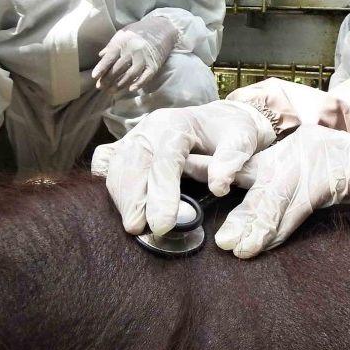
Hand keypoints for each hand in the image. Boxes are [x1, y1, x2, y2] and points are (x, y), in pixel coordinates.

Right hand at [91, 100, 275, 234]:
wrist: (218, 119)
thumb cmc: (231, 131)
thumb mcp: (242, 139)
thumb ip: (232, 159)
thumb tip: (218, 186)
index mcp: (176, 124)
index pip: (164, 160)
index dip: (161, 193)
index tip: (163, 224)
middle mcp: (150, 128)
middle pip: (132, 163)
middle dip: (133, 199)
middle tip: (140, 229)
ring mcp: (135, 136)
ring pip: (117, 166)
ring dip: (122, 198)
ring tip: (134, 226)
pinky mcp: (126, 146)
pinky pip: (107, 163)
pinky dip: (112, 185)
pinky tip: (122, 206)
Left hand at [92, 16, 178, 91]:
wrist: (162, 29)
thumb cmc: (139, 31)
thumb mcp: (123, 34)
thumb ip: (111, 45)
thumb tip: (101, 55)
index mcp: (123, 43)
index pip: (110, 57)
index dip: (102, 67)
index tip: (95, 77)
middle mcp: (133, 51)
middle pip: (118, 68)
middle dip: (108, 79)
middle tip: (101, 87)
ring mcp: (144, 58)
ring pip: (131, 74)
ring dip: (120, 84)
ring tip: (112, 91)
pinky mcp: (154, 65)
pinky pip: (146, 76)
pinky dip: (139, 83)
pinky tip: (131, 89)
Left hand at [213, 126, 349, 258]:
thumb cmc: (348, 174)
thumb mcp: (307, 178)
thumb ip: (276, 194)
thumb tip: (242, 225)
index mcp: (282, 149)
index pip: (238, 159)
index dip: (207, 167)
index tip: (176, 174)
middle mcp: (291, 150)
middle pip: (250, 176)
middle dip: (225, 201)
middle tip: (205, 230)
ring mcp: (310, 160)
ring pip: (272, 195)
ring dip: (252, 225)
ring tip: (234, 248)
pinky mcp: (328, 177)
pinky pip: (297, 207)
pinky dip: (279, 229)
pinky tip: (262, 245)